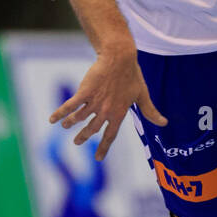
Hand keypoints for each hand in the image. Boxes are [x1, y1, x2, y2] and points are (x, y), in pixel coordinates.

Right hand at [49, 47, 166, 160]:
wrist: (119, 58)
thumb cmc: (132, 75)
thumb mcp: (143, 95)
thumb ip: (150, 111)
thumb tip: (164, 123)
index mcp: (119, 113)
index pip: (110, 135)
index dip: (104, 147)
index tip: (98, 158)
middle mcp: (106, 111)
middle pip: (92, 129)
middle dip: (83, 137)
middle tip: (77, 142)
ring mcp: (94, 102)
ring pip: (79, 118)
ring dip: (71, 124)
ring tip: (65, 126)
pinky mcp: (84, 92)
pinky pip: (70, 106)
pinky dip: (60, 113)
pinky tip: (52, 119)